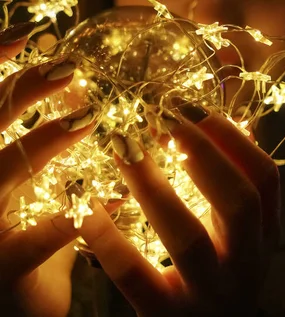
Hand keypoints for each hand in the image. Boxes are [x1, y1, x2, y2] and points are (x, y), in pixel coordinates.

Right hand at [0, 22, 95, 316]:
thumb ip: (52, 162)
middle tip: (69, 68)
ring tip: (85, 122)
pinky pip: (26, 246)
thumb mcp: (34, 201)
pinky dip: (63, 224)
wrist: (15, 316)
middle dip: (21, 91)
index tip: (30, 34)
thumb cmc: (28, 256)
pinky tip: (102, 207)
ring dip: (41, 145)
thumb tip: (92, 111)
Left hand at [77, 111, 279, 315]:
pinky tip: (86, 206)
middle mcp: (247, 265)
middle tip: (162, 119)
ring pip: (187, 238)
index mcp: (265, 237)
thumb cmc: (215, 278)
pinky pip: (134, 275)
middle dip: (202, 153)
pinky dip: (107, 235)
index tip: (190, 107)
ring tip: (122, 147)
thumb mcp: (238, 239)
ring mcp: (210, 294)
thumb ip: (232, 192)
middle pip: (240, 202)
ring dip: (152, 185)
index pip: (266, 178)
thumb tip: (213, 125)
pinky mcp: (168, 316)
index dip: (232, 137)